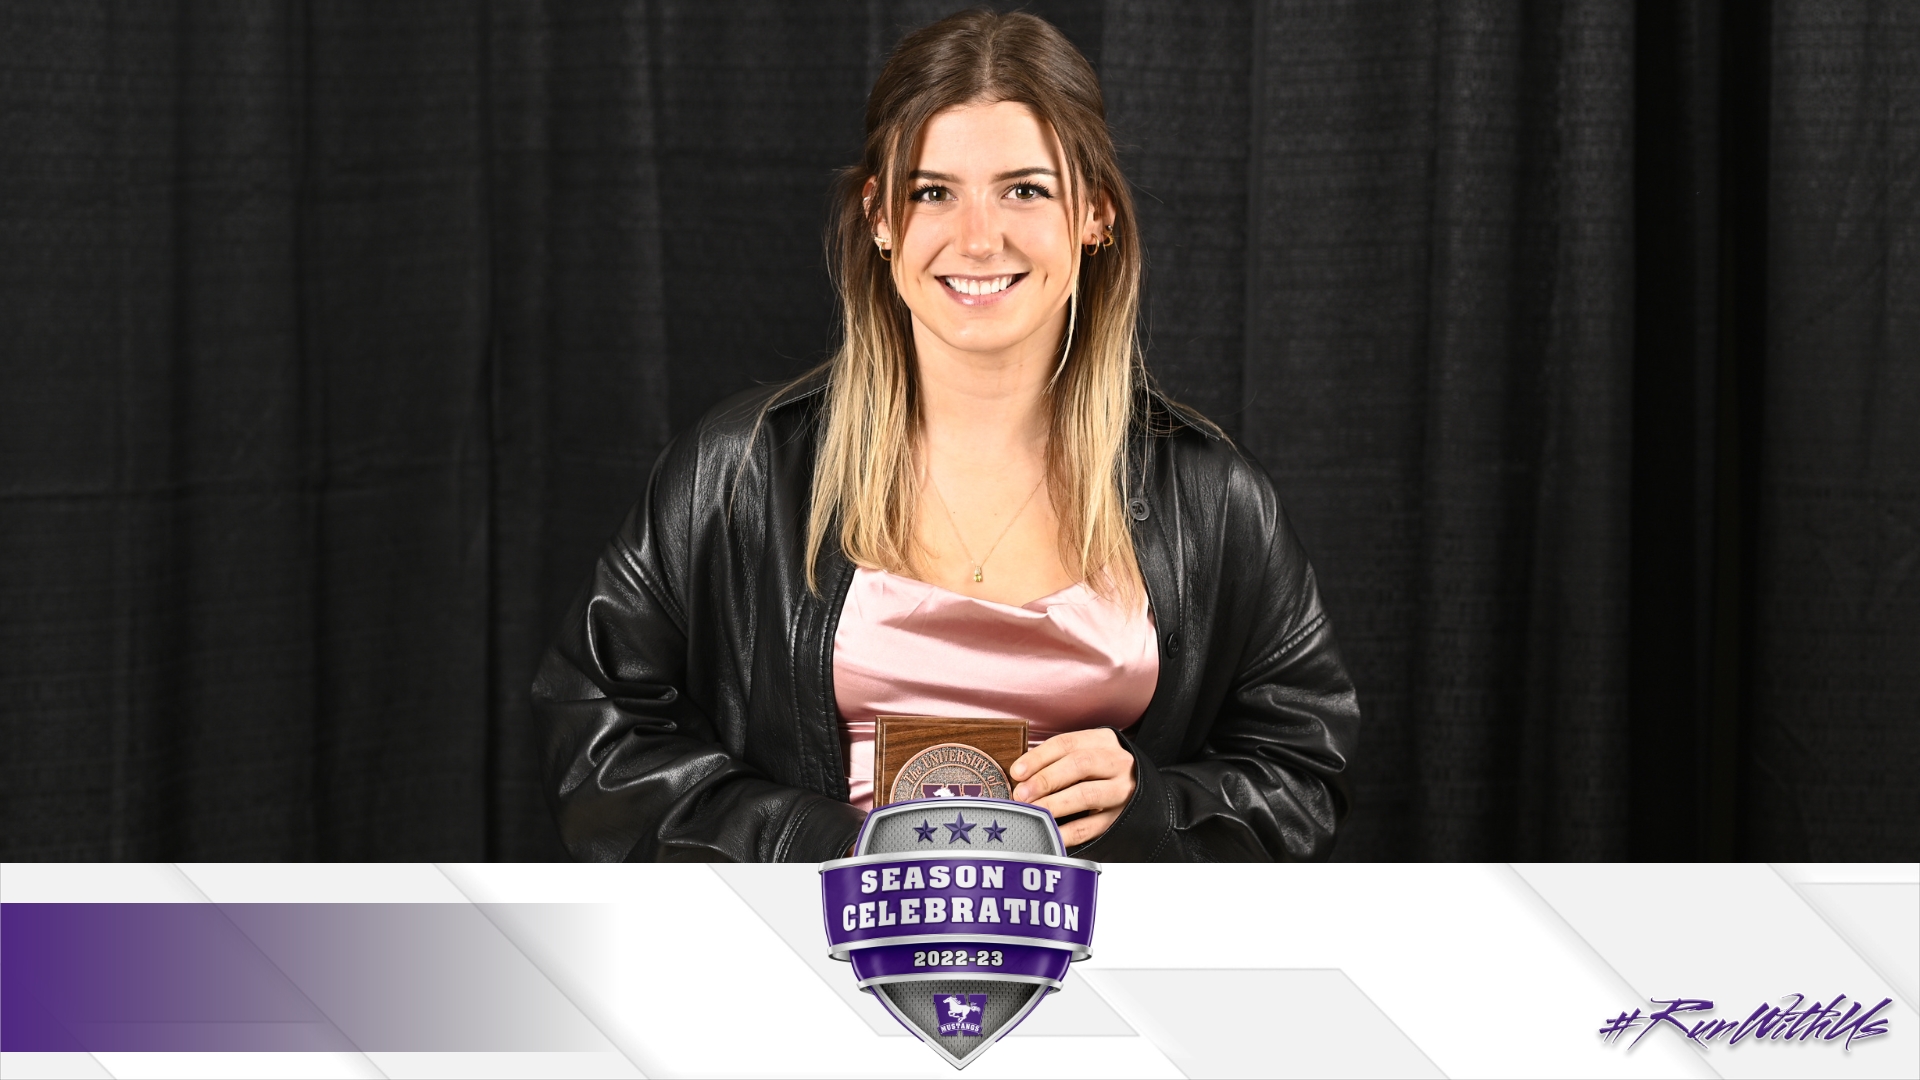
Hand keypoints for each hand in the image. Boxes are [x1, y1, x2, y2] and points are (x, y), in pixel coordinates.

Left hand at [1009, 728, 1135, 846]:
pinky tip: (1049, 834)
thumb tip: (1019, 776)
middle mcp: (1117, 762)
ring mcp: (1122, 791)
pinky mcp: (1120, 819)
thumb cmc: (1101, 771)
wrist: (1139, 789)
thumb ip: (1058, 760)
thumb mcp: (1086, 754)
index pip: (1067, 743)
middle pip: (1079, 765)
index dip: (1039, 757)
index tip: (1017, 771)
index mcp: (1103, 741)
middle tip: (1021, 794)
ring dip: (1054, 804)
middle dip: (1045, 779)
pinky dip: (1066, 832)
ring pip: (1086, 795)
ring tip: (1033, 811)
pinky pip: (1090, 827)